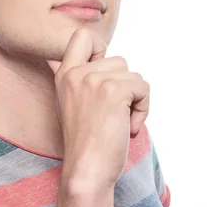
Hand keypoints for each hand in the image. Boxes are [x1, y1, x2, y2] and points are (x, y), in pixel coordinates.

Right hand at [48, 28, 149, 188]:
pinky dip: (144, 109)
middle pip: (119, 60)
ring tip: (119, 122)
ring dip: (135, 100)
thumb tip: (62, 59)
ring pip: (134, 75)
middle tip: (112, 113)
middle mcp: (76, 73)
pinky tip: (128, 127)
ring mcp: (94, 80)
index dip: (101, 49)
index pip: (82, 36)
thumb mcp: (70, 103)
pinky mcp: (113, 90)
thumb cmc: (85, 143)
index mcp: (64, 75)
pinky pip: (144, 88)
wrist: (87, 170)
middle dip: (125, 87)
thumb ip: (73, 79)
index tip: (103, 77)